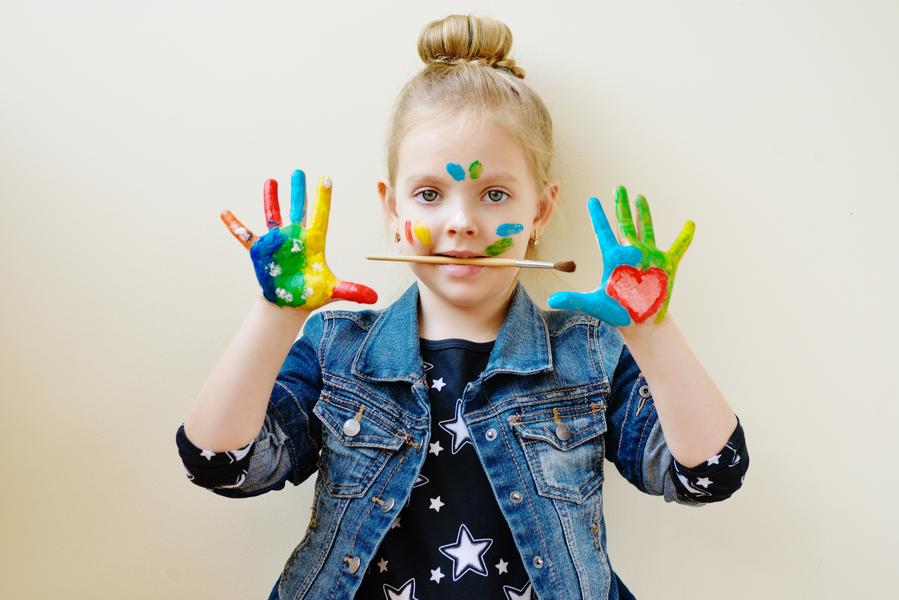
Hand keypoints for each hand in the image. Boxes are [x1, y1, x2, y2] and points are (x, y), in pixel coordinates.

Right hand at [220, 169, 377, 308]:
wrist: (290, 303)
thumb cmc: (312, 293)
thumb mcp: (332, 291)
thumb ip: (351, 290)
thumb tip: (375, 297)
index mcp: (314, 243)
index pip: (320, 216)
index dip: (323, 198)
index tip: (326, 178)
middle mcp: (295, 238)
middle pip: (298, 209)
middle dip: (298, 191)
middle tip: (299, 171)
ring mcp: (277, 243)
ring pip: (273, 216)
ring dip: (271, 199)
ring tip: (271, 181)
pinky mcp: (260, 252)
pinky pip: (245, 236)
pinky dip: (235, 225)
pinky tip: (225, 213)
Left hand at [547, 186, 693, 325]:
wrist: (641, 324)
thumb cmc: (618, 312)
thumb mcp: (595, 305)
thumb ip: (574, 300)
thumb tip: (550, 301)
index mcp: (613, 260)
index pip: (603, 233)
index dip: (598, 216)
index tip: (592, 199)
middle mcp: (631, 254)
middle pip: (624, 225)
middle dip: (621, 207)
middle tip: (618, 188)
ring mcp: (649, 258)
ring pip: (646, 230)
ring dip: (644, 214)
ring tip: (640, 197)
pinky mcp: (666, 266)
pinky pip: (678, 248)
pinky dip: (684, 237)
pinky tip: (690, 223)